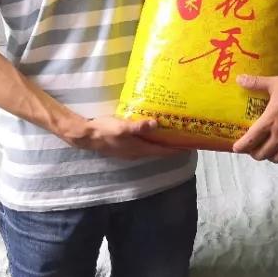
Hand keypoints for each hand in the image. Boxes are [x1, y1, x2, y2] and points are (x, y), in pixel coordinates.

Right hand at [66, 116, 184, 159]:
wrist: (87, 136)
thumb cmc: (105, 130)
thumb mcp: (122, 127)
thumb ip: (138, 126)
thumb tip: (155, 123)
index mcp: (139, 149)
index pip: (162, 151)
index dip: (176, 149)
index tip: (190, 146)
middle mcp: (137, 152)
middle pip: (159, 151)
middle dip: (171, 146)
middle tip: (184, 137)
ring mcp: (131, 150)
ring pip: (151, 148)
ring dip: (162, 143)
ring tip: (172, 134)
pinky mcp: (125, 145)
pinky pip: (144, 144)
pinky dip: (152, 140)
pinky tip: (152, 132)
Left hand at [231, 74, 277, 163]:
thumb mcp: (276, 83)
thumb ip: (257, 83)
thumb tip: (239, 79)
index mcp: (269, 122)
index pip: (249, 141)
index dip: (240, 147)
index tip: (235, 148)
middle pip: (261, 154)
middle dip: (253, 153)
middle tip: (252, 147)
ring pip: (277, 159)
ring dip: (269, 157)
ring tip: (268, 150)